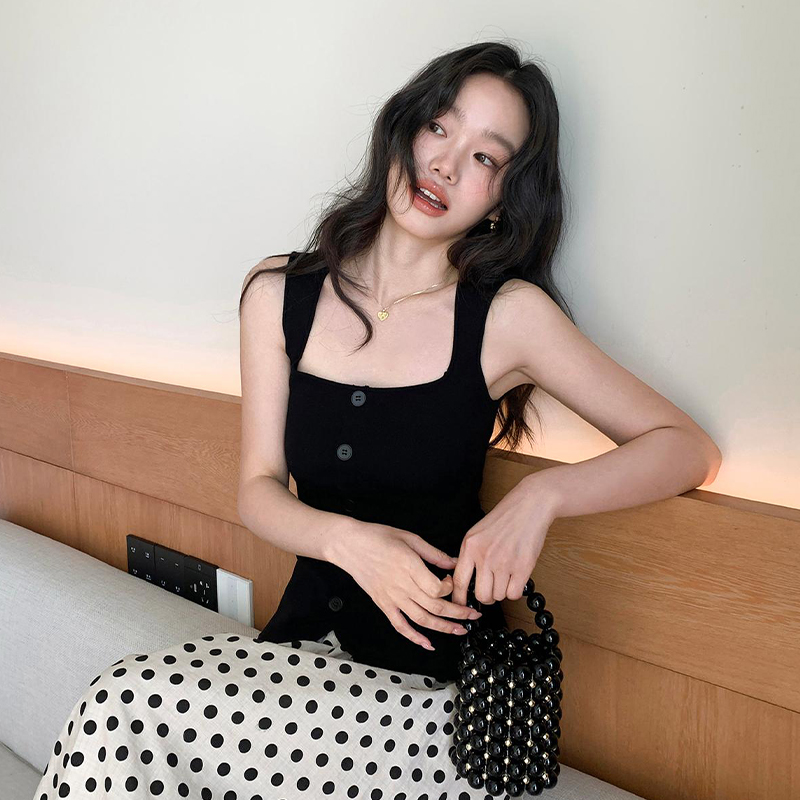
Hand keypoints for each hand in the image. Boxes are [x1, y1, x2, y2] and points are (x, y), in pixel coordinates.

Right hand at [329, 522, 483, 650]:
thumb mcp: (409, 537)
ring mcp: (392, 598)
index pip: (437, 588)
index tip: (453, 581)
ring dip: (443, 628)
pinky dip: (414, 638)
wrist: (349, 545)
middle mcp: (402, 586)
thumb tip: (454, 563)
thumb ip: (433, 553)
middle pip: (434, 607)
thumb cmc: (377, 536)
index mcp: (409, 566)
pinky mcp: (383, 604)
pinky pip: (400, 626)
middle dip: (458, 613)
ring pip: (422, 620)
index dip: (450, 588)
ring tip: (460, 631)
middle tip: (473, 616)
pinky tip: (428, 644)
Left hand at [451, 481, 558, 607]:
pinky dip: (515, 590)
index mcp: (470, 546)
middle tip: (491, 588)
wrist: (530, 506)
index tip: (461, 607)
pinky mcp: (523, 567)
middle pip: (481, 595)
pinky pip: (514, 594)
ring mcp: (504, 562)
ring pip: (499, 596)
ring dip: (503, 591)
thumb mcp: (477, 533)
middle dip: (487, 597)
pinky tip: (516, 577)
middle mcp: (485, 556)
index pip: (458, 581)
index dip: (459, 599)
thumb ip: (469, 555)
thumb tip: (461, 580)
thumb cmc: (505, 518)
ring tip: (506, 575)